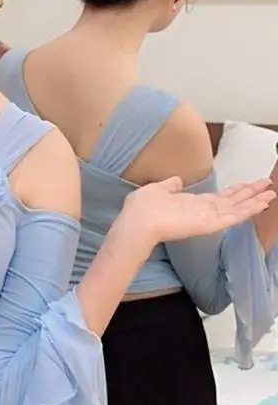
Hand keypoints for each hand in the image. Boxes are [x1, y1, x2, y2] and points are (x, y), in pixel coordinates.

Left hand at [122, 176, 275, 248]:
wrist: (138, 222)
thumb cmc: (143, 207)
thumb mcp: (157, 190)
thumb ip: (170, 186)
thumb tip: (178, 180)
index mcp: (191, 204)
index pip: (218, 198)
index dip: (234, 191)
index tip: (247, 185)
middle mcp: (202, 212)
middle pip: (232, 201)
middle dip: (250, 193)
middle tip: (268, 185)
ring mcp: (208, 218)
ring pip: (237, 208)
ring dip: (255, 200)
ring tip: (272, 193)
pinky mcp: (211, 224)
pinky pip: (234, 215)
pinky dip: (250, 208)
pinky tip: (263, 202)